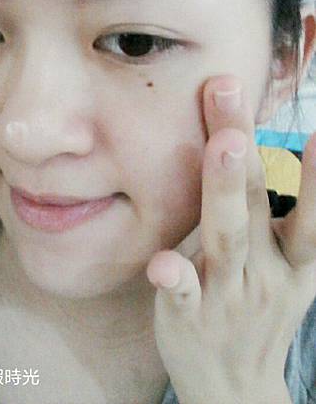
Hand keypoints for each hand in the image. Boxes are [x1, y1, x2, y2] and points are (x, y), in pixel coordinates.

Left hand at [146, 75, 315, 403]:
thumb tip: (258, 154)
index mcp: (294, 259)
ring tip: (223, 145)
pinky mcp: (191, 316)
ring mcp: (229, 295)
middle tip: (229, 90)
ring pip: (227, 237)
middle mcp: (267, 272)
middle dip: (244, 145)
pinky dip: (178, 275)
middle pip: (256, 201)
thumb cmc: (257, 308)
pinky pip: (185, 294)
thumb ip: (279, 217)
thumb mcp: (284, 269)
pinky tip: (164, 261)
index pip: (307, 209)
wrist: (235, 389)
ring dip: (224, 189)